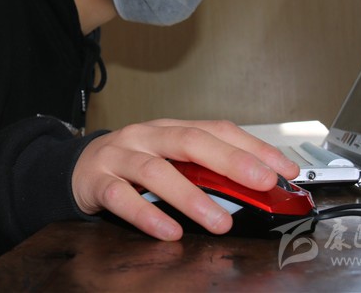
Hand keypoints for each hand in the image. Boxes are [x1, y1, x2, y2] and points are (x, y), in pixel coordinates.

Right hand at [71, 119, 299, 240]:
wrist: (76, 167)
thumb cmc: (131, 165)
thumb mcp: (168, 160)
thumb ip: (204, 171)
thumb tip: (255, 192)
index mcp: (169, 129)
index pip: (216, 129)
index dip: (251, 147)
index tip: (283, 170)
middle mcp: (146, 136)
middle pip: (189, 141)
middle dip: (229, 160)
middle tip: (261, 183)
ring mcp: (120, 156)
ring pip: (156, 171)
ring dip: (191, 197)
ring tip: (218, 221)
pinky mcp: (97, 180)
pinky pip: (120, 197)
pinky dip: (146, 214)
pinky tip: (168, 230)